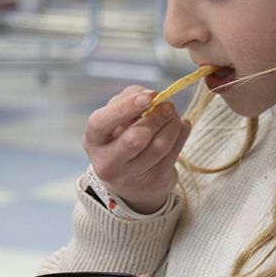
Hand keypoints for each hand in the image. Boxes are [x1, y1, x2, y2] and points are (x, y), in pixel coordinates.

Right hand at [82, 86, 191, 213]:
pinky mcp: (155, 180)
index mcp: (93, 141)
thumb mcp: (118, 116)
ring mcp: (131, 176)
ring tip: (174, 115)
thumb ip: (130, 97)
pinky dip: (182, 133)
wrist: (134, 178)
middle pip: (136, 138)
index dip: (125, 108)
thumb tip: (152, 96)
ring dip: (173, 125)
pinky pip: (175, 152)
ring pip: (160, 146)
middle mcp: (107, 162)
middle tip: (168, 106)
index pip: (101, 123)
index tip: (149, 97)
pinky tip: (181, 125)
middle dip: (157, 118)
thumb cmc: (123, 136)